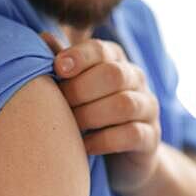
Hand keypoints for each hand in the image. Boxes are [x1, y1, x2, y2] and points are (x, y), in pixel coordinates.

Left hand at [41, 32, 161, 192]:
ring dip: (91, 116)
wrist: (122, 157)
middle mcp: (136, 79)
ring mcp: (148, 108)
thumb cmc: (92, 115)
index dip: (78, 57)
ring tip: (71, 128)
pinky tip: (84, 147)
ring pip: (124, 105)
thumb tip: (43, 38)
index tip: (57, 69)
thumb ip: (64, 66)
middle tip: (60, 106)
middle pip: (114, 75)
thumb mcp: (77, 88)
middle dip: (81, 90)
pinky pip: (131, 134)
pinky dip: (103, 141)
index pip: (101, 50)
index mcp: (116, 60)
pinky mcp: (151, 137)